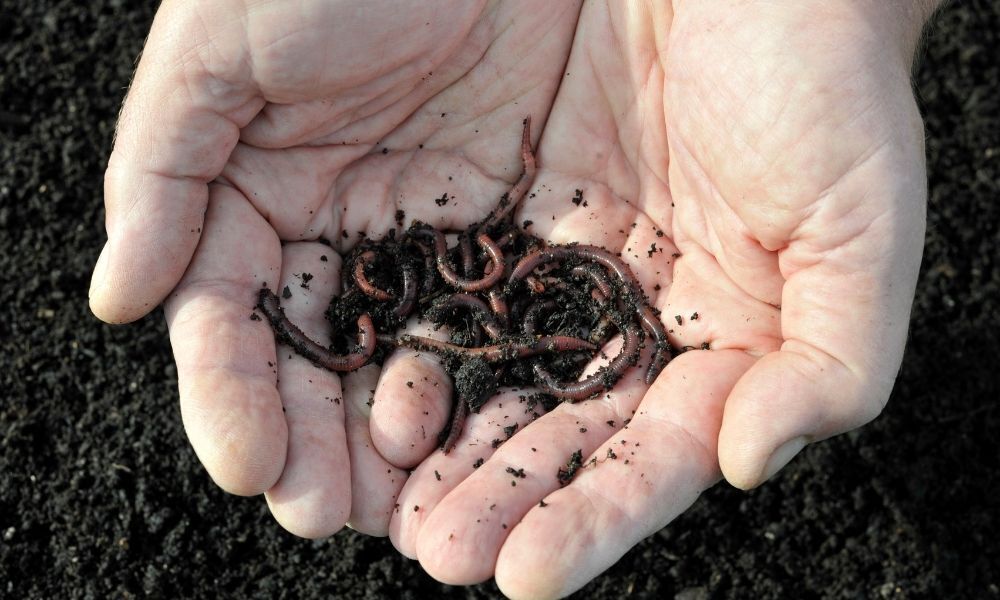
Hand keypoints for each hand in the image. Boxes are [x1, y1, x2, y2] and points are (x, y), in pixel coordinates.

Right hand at [89, 0, 580, 536]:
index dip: (232, 395)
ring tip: (398, 505)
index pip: (232, 320)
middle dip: (312, 440)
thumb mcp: (219, 50)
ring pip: (404, 354)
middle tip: (321, 513)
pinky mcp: (511, 220)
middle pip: (317, 359)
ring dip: (394, 435)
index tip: (246, 465)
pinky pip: (492, 313)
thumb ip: (162, 174)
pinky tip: (480, 431)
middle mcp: (340, 228)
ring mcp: (427, 231)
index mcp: (257, 196)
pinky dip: (482, 376)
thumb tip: (116, 298)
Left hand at [370, 1, 935, 596]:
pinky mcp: (508, 212)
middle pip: (556, 434)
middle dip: (497, 500)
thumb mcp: (861, 233)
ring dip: (439, 444)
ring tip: (384, 504)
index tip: (527, 574)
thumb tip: (752, 461)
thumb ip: (829, 365)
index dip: (592, 520)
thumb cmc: (828, 89)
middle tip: (440, 556)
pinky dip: (413, 340)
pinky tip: (371, 391)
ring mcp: (564, 271)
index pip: (649, 459)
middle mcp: (631, 323)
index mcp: (717, 348)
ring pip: (491, 374)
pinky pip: (450, 286)